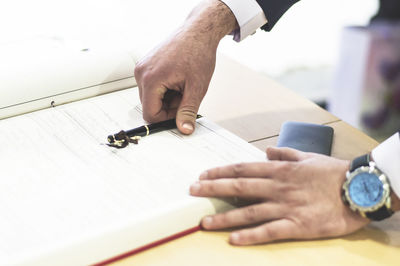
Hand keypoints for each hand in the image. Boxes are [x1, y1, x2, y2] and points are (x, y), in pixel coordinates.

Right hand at [134, 0, 236, 133]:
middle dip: (168, 107)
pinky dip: (165, 88)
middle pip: (150, 106)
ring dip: (167, 98)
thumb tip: (184, 130)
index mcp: (150, 80)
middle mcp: (141, 73)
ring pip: (151, 97)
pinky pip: (151, 86)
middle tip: (186, 95)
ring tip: (182, 85)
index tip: (182, 113)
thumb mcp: (196, 88)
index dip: (167, 119)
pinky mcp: (145, 65)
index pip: (150, 114)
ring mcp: (142, 68)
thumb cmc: (198, 53)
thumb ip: (188, 111)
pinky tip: (177, 79)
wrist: (198, 31)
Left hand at [190, 147, 369, 244]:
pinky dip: (250, 236)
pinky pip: (269, 231)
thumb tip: (266, 152)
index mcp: (279, 170)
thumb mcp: (307, 156)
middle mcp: (277, 187)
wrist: (359, 188)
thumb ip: (285, 153)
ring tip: (203, 222)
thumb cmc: (333, 172)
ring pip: (248, 212)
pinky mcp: (297, 226)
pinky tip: (233, 240)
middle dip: (212, 189)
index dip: (220, 171)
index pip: (242, 169)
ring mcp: (286, 207)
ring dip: (224, 217)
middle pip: (238, 188)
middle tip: (192, 191)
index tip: (202, 174)